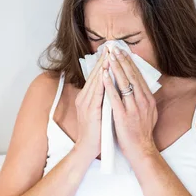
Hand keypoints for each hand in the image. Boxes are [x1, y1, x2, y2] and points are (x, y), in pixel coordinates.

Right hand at [74, 46, 106, 160]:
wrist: (87, 149)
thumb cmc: (96, 132)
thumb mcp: (99, 112)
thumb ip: (102, 100)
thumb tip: (111, 88)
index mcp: (86, 98)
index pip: (95, 77)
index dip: (103, 63)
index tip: (110, 51)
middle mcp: (84, 98)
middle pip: (94, 75)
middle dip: (103, 60)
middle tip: (111, 46)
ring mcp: (86, 103)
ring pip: (95, 81)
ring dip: (102, 67)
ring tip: (109, 54)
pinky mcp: (90, 110)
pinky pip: (96, 92)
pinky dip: (101, 81)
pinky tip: (106, 72)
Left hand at [102, 47, 158, 164]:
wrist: (141, 150)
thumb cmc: (142, 133)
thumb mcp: (149, 114)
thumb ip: (144, 100)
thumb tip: (141, 89)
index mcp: (148, 99)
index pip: (138, 77)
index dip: (130, 63)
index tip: (124, 53)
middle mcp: (142, 101)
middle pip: (132, 76)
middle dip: (123, 61)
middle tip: (115, 48)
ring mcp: (133, 108)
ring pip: (124, 83)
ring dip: (116, 68)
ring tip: (109, 57)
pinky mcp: (123, 115)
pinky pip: (115, 97)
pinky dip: (109, 85)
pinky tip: (104, 76)